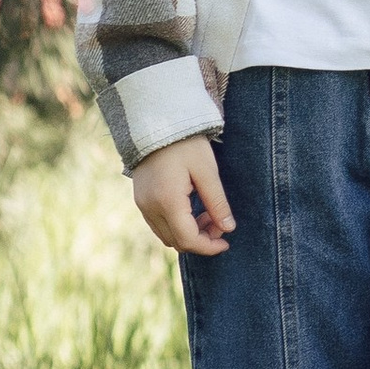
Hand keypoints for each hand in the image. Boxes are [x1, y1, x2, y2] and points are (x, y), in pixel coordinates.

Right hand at [131, 134, 235, 253]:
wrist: (155, 122)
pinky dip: (178, 225)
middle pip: (176, 242)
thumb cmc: (185, 143)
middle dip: (201, 239)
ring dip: (189, 233)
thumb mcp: (207, 170)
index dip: (209, 246)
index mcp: (167, 201)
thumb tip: (228, 228)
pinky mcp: (140, 199)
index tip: (226, 242)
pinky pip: (159, 224)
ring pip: (167, 235)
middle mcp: (150, 208)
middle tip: (221, 223)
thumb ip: (217, 202)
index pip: (188, 239)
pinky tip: (193, 209)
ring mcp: (142, 205)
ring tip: (210, 214)